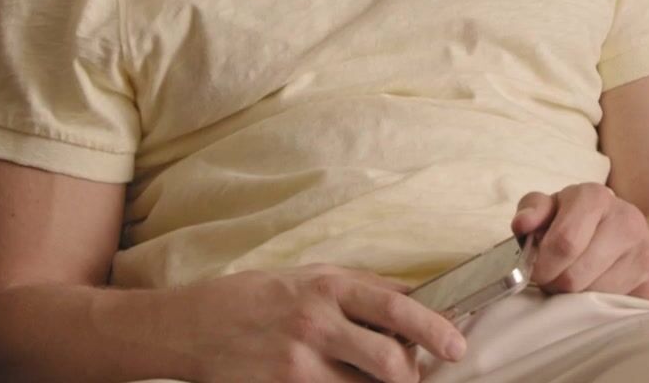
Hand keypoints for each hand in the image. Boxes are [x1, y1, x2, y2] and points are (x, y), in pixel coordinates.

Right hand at [189, 264, 465, 382]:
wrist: (192, 326)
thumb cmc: (256, 297)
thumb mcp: (309, 276)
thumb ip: (359, 289)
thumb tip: (411, 297)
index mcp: (328, 286)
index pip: (395, 306)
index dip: (432, 328)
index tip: (456, 344)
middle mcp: (315, 323)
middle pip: (386, 359)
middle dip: (411, 375)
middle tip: (416, 377)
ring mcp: (297, 363)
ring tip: (373, 378)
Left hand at [512, 183, 648, 300]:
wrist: (628, 237)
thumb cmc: (578, 224)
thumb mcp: (551, 210)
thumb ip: (533, 211)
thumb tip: (522, 224)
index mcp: (594, 196)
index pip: (564, 242)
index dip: (543, 265)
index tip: (537, 273)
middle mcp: (627, 218)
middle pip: (575, 276)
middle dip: (556, 285)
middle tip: (554, 281)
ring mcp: (647, 250)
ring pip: (594, 296)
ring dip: (577, 298)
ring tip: (578, 283)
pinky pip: (616, 309)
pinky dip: (600, 307)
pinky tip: (599, 292)